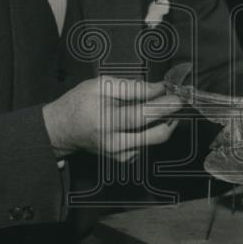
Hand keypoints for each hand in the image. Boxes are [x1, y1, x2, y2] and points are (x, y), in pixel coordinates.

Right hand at [43, 77, 182, 162]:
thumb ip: (132, 87)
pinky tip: (139, 121)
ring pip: (155, 140)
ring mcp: (120, 153)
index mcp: (107, 121)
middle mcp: (115, 142)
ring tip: (154, 107)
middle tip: (175, 102)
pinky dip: (149, 131)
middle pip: (157, 134)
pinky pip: (146, 144)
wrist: (62, 129)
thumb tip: (159, 88)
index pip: (144, 115)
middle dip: (172, 117)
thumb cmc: (79, 103)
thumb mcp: (100, 85)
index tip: (180, 96)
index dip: (165, 105)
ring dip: (162, 122)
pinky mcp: (123, 158)